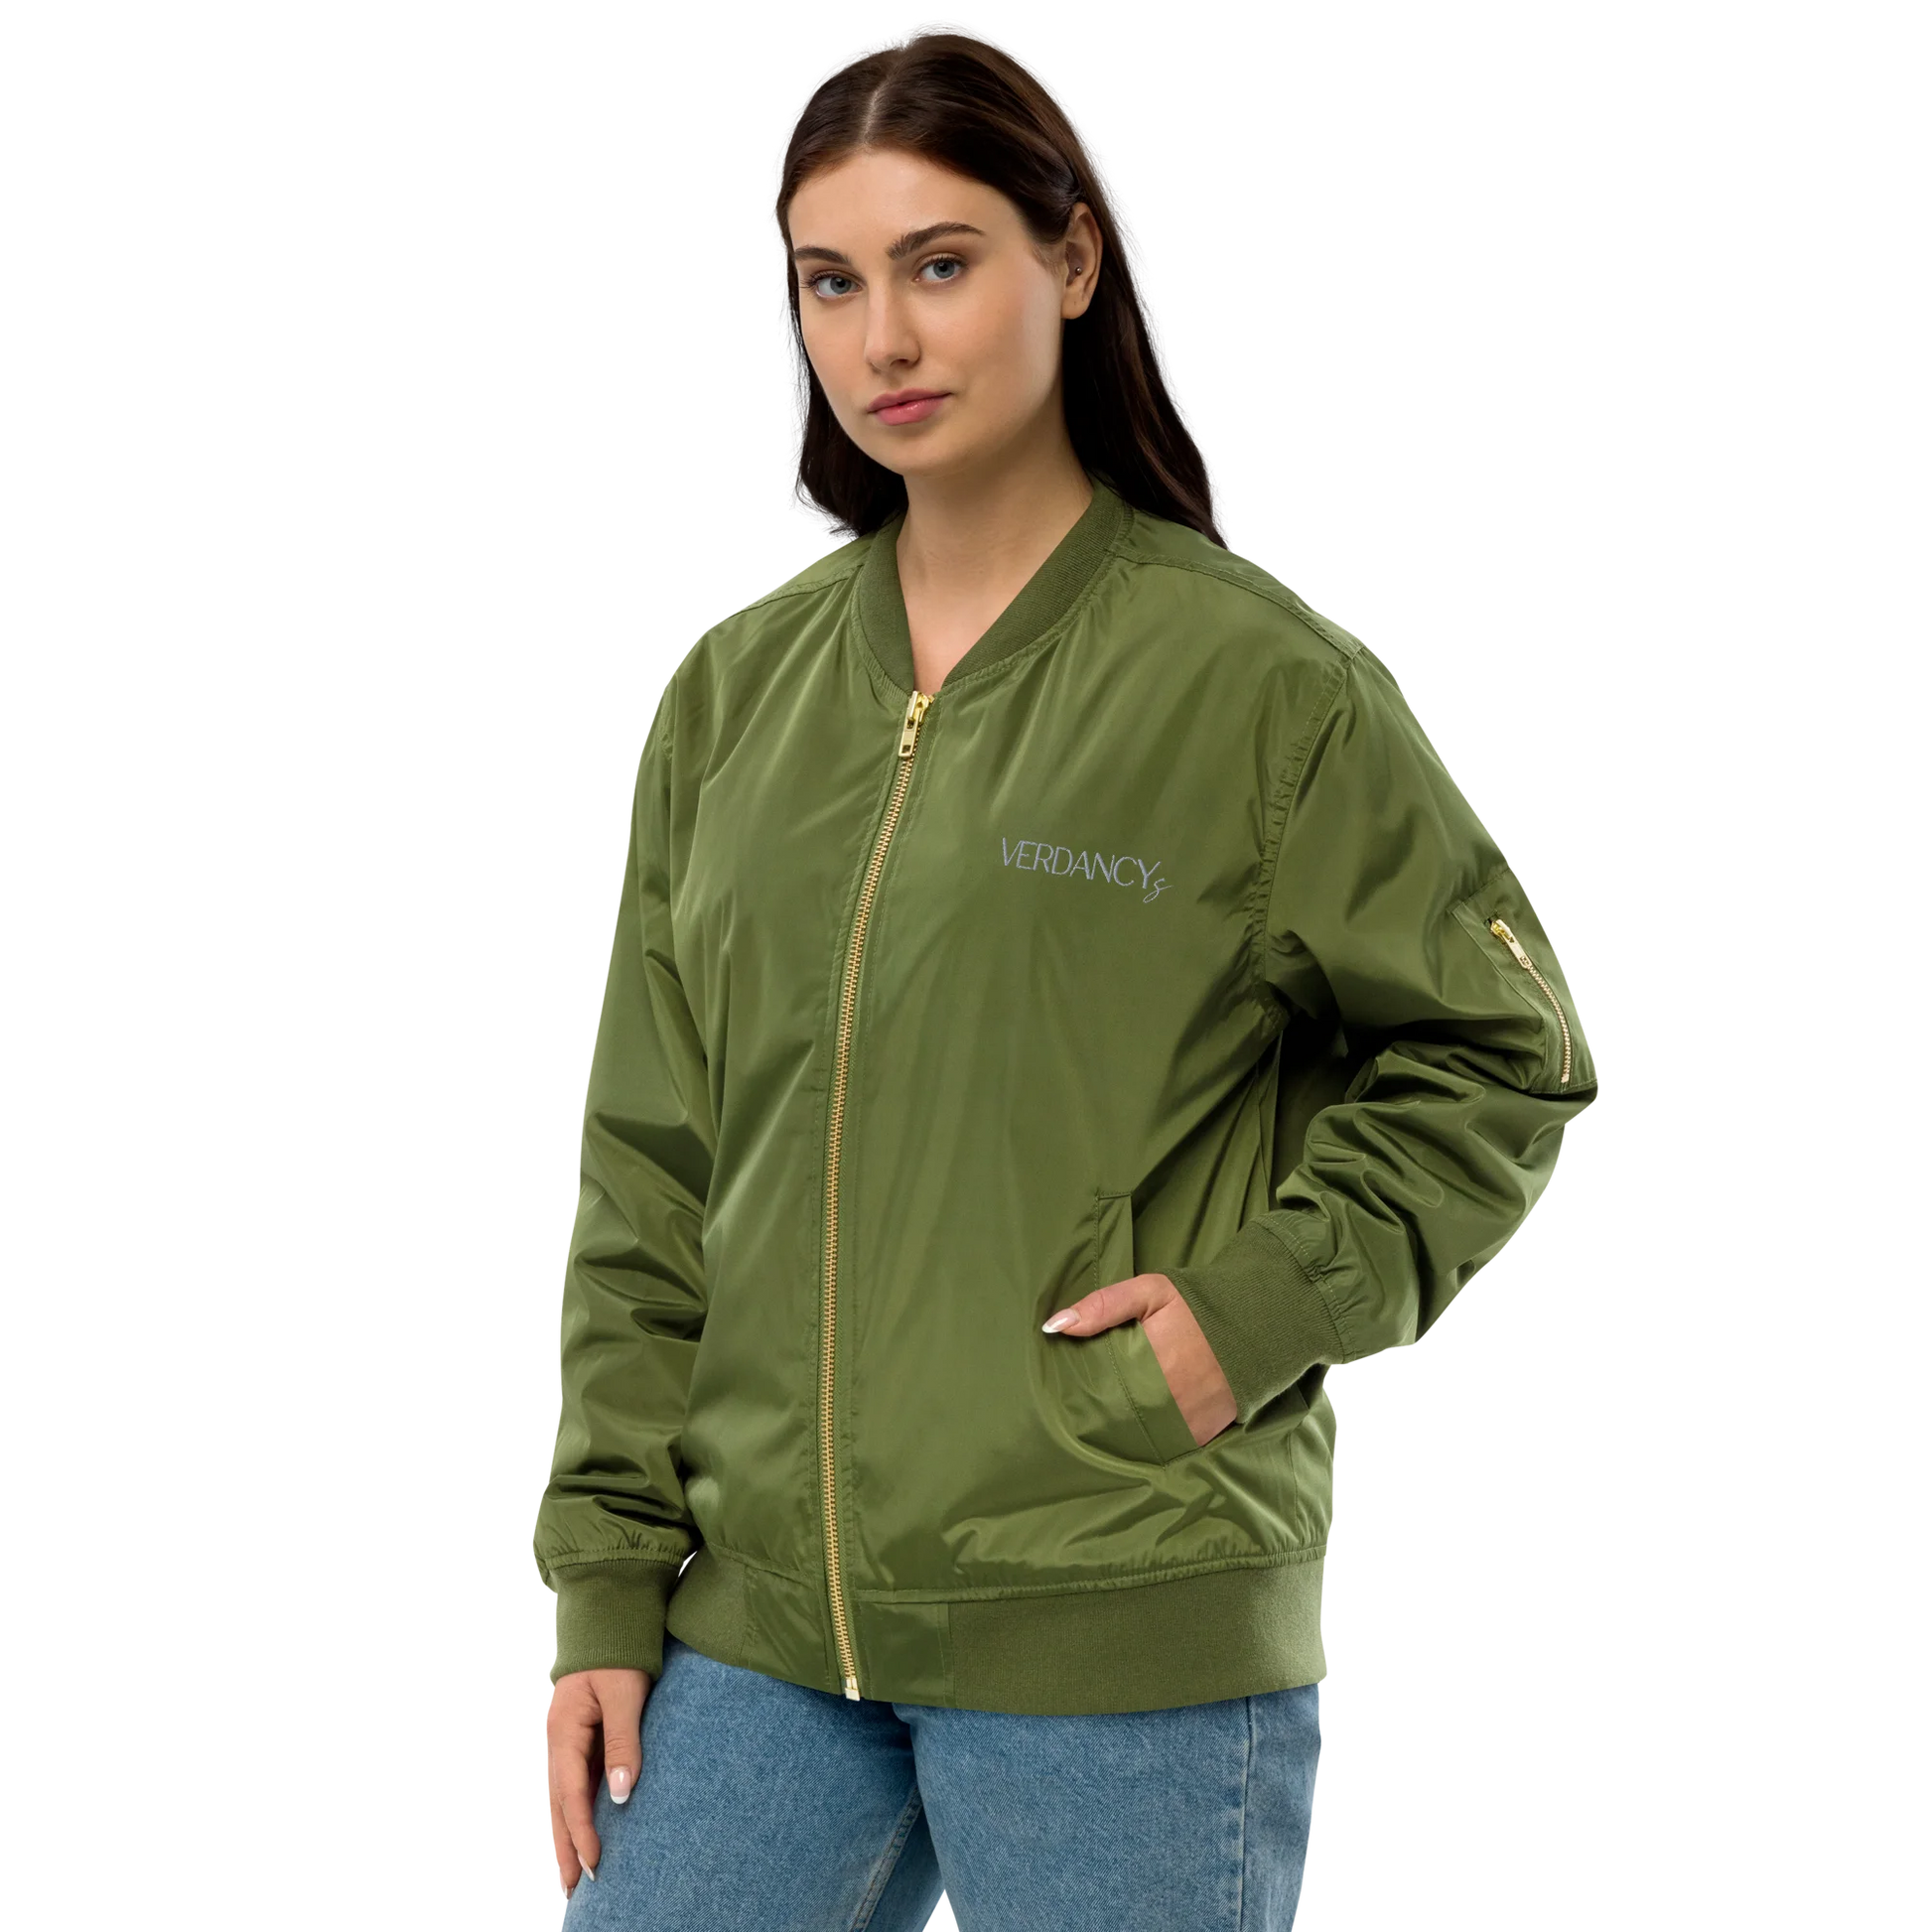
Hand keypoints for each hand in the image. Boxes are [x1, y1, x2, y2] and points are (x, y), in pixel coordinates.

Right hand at [543, 1666, 649, 1901]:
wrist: (608, 1616)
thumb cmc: (619, 1652)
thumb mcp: (626, 1692)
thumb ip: (625, 1741)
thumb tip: (621, 1793)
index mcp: (563, 1729)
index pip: (570, 1792)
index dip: (581, 1830)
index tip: (595, 1863)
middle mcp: (556, 1738)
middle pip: (556, 1803)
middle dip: (563, 1846)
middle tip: (572, 1889)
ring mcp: (562, 1738)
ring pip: (560, 1796)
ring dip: (565, 1834)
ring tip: (573, 1874)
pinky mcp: (575, 1737)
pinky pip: (572, 1782)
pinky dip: (574, 1811)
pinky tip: (582, 1832)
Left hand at [1044, 1272, 1237, 1446]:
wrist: (1257, 1324)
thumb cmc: (1197, 1307)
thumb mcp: (1149, 1291)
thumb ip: (1102, 1306)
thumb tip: (1054, 1326)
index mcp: (1145, 1361)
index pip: (1095, 1389)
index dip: (1080, 1392)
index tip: (1069, 1390)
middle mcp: (1164, 1398)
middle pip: (1112, 1417)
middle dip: (1098, 1412)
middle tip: (1084, 1407)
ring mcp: (1183, 1421)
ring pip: (1136, 1436)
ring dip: (1123, 1429)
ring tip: (1114, 1416)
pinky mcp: (1200, 1435)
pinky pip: (1165, 1445)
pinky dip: (1153, 1438)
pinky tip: (1142, 1425)